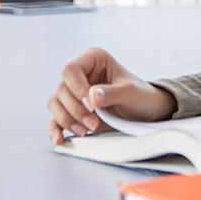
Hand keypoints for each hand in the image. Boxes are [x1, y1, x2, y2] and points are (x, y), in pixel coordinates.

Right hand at [46, 47, 177, 145]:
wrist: (145, 112)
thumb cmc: (141, 95)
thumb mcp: (131, 92)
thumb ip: (113, 93)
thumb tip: (92, 96)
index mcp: (94, 60)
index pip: (71, 70)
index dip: (77, 88)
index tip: (92, 105)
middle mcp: (81, 74)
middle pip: (61, 90)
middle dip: (75, 110)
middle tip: (93, 123)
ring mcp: (74, 93)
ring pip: (55, 104)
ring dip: (67, 120)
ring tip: (86, 131)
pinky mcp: (72, 111)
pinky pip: (55, 119)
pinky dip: (56, 129)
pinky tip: (60, 139)